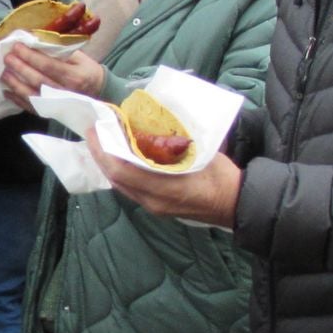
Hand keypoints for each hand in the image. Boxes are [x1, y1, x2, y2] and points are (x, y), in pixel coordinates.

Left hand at [0, 42, 104, 109]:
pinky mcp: (51, 112)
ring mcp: (57, 104)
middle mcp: (65, 92)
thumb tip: (36, 41)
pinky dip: (17, 100)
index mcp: (73, 76)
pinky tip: (6, 91)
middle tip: (7, 57)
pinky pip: (31, 107)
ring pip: (32, 95)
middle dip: (20, 68)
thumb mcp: (79, 57)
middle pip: (38, 80)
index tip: (17, 46)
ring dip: (15, 84)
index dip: (31, 56)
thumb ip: (60, 51)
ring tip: (3, 72)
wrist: (98, 91)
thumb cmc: (86, 70)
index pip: (48, 66)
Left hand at [84, 135, 241, 228]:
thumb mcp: (200, 153)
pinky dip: (123, 172)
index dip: (103, 151)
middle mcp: (153, 201)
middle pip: (116, 179)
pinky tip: (124, 157)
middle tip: (96, 132)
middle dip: (101, 155)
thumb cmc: (222, 177)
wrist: (237, 204)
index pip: (121, 171)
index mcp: (163, 189)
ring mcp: (154, 207)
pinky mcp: (158, 207)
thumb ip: (173, 143)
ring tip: (106, 142)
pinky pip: (132, 189)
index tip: (96, 130)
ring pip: (122, 185)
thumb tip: (152, 124)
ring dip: (110, 164)